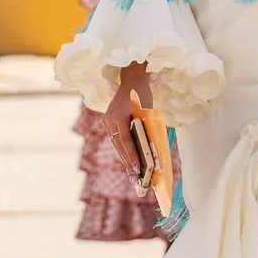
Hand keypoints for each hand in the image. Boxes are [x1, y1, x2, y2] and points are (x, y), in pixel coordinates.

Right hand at [110, 62, 156, 178]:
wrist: (131, 80)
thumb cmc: (143, 94)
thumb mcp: (147, 111)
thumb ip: (146, 128)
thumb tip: (150, 150)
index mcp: (119, 116)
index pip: (126, 140)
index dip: (132, 155)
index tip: (137, 168)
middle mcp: (109, 120)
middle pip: (119, 145)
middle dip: (128, 161)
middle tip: (136, 177)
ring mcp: (106, 121)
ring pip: (116, 144)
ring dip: (124, 158)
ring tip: (132, 173)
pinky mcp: (107, 122)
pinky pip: (115, 139)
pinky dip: (122, 149)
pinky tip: (128, 160)